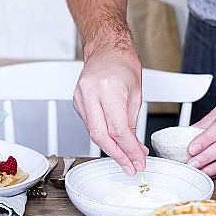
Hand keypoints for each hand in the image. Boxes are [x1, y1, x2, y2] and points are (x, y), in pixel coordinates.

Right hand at [73, 49, 148, 175]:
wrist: (106, 49)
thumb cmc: (123, 65)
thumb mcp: (136, 94)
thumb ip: (133, 123)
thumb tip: (135, 148)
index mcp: (109, 89)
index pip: (119, 129)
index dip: (129, 149)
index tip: (138, 160)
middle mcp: (91, 93)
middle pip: (101, 136)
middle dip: (117, 155)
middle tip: (130, 167)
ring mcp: (80, 97)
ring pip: (93, 133)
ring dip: (110, 148)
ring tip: (126, 156)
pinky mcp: (76, 101)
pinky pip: (89, 125)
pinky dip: (102, 135)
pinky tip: (113, 140)